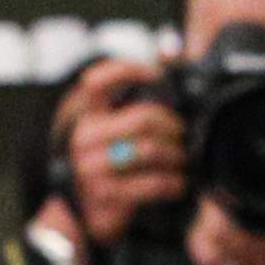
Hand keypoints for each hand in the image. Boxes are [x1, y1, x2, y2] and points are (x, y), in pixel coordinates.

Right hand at [55, 61, 185, 248]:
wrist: (82, 212)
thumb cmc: (108, 162)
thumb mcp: (112, 130)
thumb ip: (136, 96)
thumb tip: (172, 52)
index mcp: (88, 116)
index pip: (97, 82)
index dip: (127, 71)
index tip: (155, 74)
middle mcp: (86, 139)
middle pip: (143, 118)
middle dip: (172, 126)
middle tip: (181, 134)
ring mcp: (94, 168)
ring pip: (150, 150)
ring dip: (175, 155)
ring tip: (181, 159)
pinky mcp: (108, 195)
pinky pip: (152, 184)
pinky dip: (173, 182)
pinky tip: (178, 182)